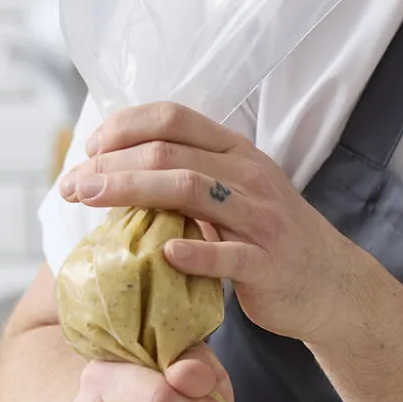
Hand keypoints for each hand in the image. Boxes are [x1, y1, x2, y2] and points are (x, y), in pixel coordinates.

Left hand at [58, 102, 374, 344]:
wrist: (331, 284)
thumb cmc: (270, 238)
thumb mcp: (236, 195)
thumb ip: (190, 178)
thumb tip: (117, 171)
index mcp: (237, 152)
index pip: (174, 117)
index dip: (125, 126)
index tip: (90, 148)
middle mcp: (250, 176)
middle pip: (170, 153)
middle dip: (111, 164)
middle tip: (71, 183)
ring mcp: (261, 219)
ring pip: (191, 191)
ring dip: (131, 192)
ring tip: (89, 201)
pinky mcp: (268, 264)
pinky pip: (227, 256)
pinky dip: (192, 253)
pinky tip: (162, 254)